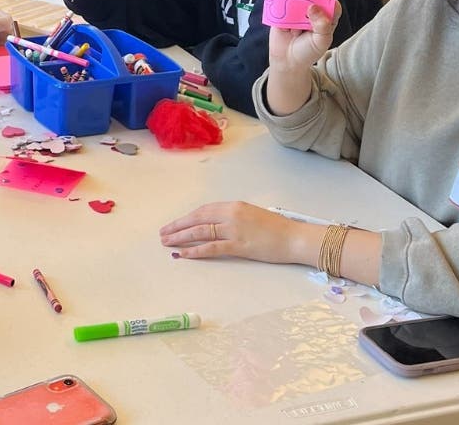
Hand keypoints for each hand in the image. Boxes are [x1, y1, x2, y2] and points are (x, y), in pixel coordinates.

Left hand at [159, 201, 316, 265]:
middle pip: (197, 219)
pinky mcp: (239, 245)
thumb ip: (234, 217)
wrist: (295, 237)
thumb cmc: (277, 229)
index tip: (175, 224)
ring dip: (181, 237)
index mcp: (234, 205)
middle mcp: (231, 214)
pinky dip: (195, 250)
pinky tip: (183, 254)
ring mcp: (234, 229)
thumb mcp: (252, 215)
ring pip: (201, 231)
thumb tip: (216, 225)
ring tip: (167, 243)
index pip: (203, 210)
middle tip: (163, 234)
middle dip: (178, 226)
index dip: (187, 218)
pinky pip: (212, 247)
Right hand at [268, 1, 341, 74]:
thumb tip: (312, 6)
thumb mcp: (320, 41)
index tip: (323, 0)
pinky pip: (282, 3)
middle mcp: (313, 11)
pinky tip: (283, 7)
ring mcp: (298, 10)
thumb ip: (322, 25)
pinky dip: (282, 1)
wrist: (287, 60)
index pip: (332, 4)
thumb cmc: (308, 52)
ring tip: (294, 12)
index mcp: (327, 18)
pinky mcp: (284, 12)